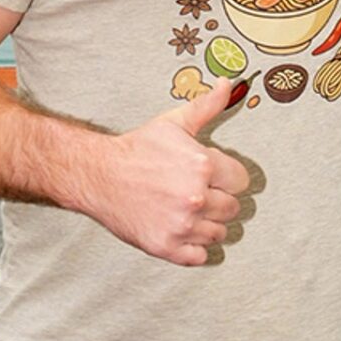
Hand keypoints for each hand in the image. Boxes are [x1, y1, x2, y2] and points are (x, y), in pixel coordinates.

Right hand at [76, 76, 249, 265]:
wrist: (99, 175)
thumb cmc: (138, 148)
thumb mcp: (174, 123)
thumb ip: (207, 106)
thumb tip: (230, 84)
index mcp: (203, 165)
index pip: (242, 181)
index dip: (228, 178)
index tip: (213, 177)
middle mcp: (196, 197)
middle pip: (233, 209)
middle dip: (219, 200)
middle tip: (197, 193)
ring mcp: (181, 225)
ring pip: (219, 233)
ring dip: (208, 224)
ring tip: (188, 211)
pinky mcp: (166, 247)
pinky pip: (199, 256)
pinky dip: (194, 248)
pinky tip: (182, 231)